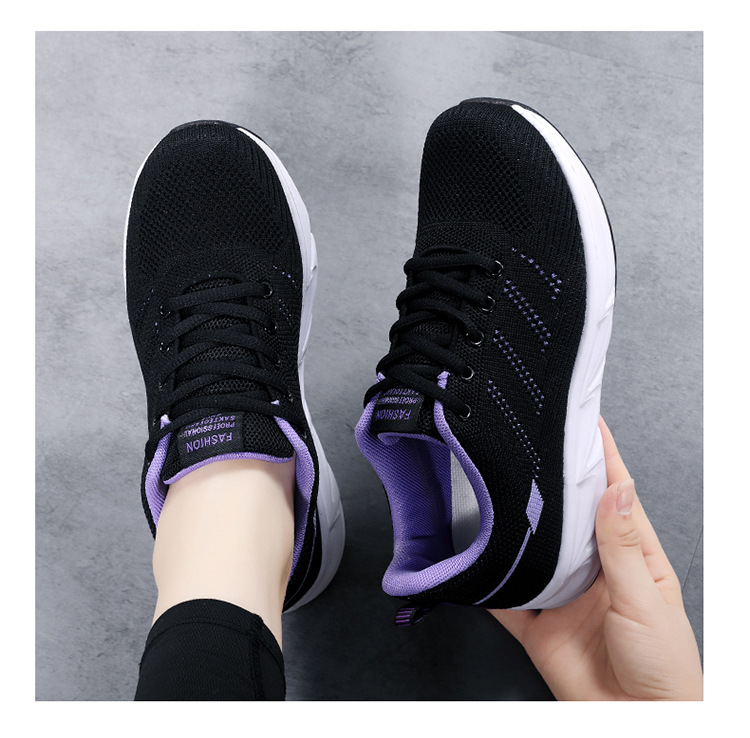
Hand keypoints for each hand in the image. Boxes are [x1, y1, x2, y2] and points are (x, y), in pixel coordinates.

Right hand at [489, 417, 702, 699]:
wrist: (636, 725)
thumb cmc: (665, 667)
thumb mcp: (646, 599)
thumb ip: (622, 546)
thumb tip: (617, 490)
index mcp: (631, 555)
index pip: (614, 494)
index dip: (601, 458)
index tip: (585, 423)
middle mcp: (595, 568)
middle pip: (569, 515)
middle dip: (552, 483)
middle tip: (532, 451)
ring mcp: (564, 594)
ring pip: (536, 549)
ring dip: (521, 528)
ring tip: (502, 495)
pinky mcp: (538, 624)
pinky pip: (507, 598)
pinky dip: (490, 583)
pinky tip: (478, 564)